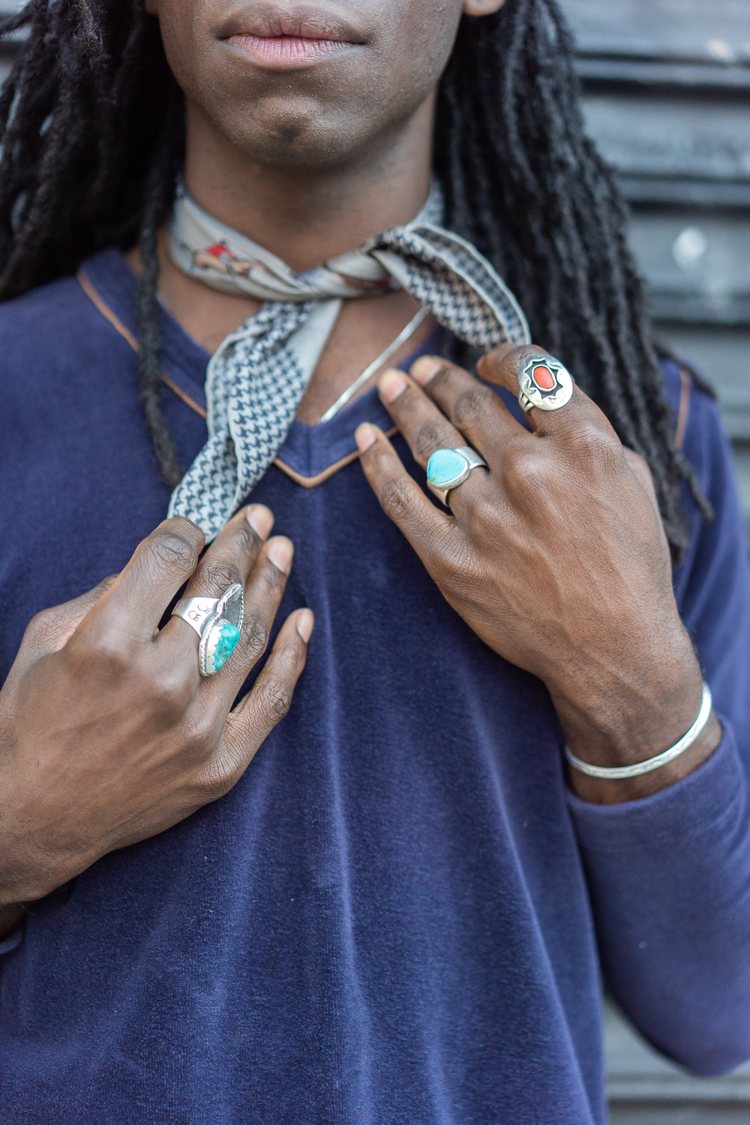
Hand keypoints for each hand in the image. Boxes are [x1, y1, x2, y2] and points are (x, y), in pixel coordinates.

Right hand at [0, 507, 312, 905]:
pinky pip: (272, 702)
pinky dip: (293, 657)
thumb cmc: (31, 722)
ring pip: (251, 637)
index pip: (170, 559)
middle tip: (260, 519)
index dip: (191, 530)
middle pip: (219, 591)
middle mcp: (161, 681)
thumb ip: (103, 595)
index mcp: (108, 643)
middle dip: (242, 544)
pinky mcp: (221, 765)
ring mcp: (197, 727)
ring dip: (271, 585)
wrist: (34, 819)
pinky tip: (303, 620)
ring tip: (282, 553)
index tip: (201, 523)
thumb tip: (163, 563)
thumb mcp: (45, 641)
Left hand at [355, 345, 719, 799]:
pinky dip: (378, 464)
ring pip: (432, 443)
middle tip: (422, 368)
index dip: (502, 358)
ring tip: (391, 386)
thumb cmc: (630, 567)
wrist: (612, 648)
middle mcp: (530, 472)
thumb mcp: (632, 482)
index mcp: (582, 445)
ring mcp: (485, 516)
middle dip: (442, 379)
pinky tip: (365, 439)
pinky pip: (401, 499)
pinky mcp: (451, 558)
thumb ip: (588, 434)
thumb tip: (542, 400)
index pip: (531, 375)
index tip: (486, 360)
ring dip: (405, 406)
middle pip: (471, 405)